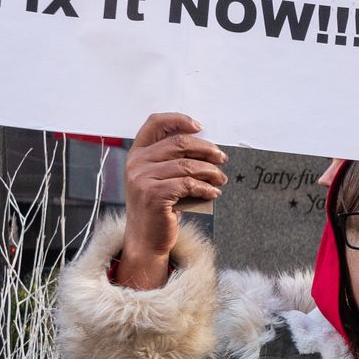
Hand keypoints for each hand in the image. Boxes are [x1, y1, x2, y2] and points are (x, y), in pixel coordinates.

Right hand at [118, 112, 228, 288]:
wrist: (145, 239)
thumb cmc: (158, 207)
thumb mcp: (159, 178)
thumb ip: (172, 160)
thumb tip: (207, 148)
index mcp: (136, 153)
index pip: (155, 123)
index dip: (179, 120)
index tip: (200, 127)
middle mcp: (136, 163)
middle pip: (179, 143)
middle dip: (206, 149)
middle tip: (222, 158)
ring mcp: (142, 179)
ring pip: (187, 165)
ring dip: (210, 171)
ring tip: (221, 178)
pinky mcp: (154, 194)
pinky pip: (188, 184)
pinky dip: (206, 187)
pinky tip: (213, 192)